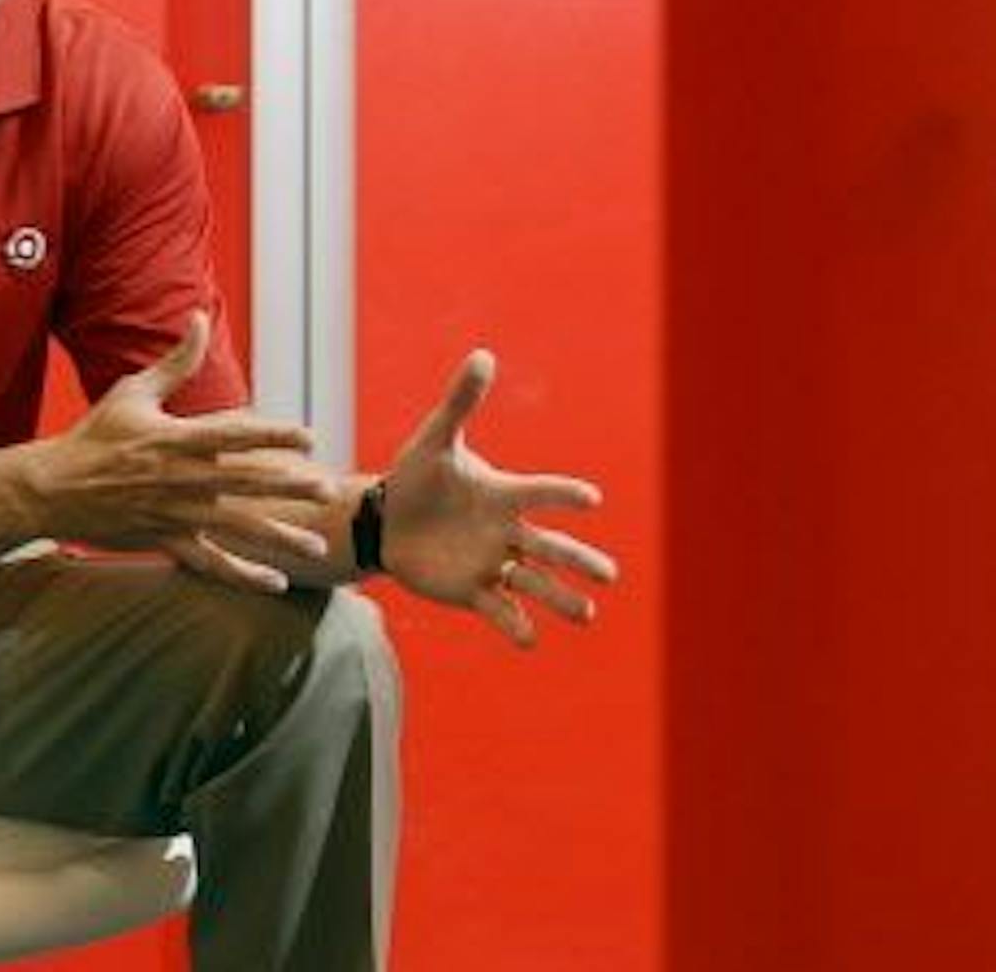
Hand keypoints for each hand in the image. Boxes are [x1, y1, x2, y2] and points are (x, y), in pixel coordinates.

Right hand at [32, 312, 336, 582]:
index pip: (235, 434)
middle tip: (327, 490)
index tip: (308, 437)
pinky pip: (209, 563)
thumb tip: (199, 317)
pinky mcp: (164, 542)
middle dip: (289, 486)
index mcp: (175, 439)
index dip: (274, 435)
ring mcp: (173, 514)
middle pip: (245, 482)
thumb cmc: (95, 437)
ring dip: (278, 538)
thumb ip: (176, 361)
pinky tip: (275, 583)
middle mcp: (180, 478)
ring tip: (316, 545)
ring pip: (235, 528)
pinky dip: (242, 576)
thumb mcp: (133, 392)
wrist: (51, 490)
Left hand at [380, 350, 618, 646]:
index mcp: (503, 494)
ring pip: (535, 583)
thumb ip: (460, 402)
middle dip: (580, 560)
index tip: (590, 498)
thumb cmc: (416, 477)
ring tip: (587, 614)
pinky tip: (530, 640)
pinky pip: (499, 610)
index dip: (563, 495)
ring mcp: (492, 563)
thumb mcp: (435, 439)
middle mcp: (507, 532)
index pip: (541, 493)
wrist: (387, 520)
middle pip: (551, 548)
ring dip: (560, 599)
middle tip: (609, 575)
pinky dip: (515, 625)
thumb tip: (483, 355)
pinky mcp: (473, 591)